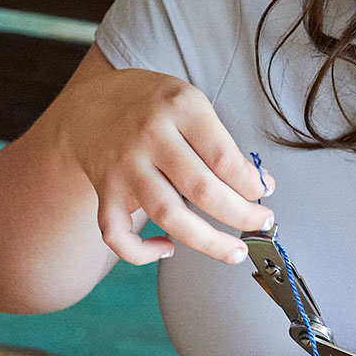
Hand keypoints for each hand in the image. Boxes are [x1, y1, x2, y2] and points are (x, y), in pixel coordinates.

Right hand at [39, 64, 273, 264]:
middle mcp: (150, 137)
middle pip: (202, 189)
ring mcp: (125, 167)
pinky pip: (118, 234)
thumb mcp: (189, 103)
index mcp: (179, 108)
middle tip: (261, 223)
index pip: (224, 157)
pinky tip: (167, 248)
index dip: (251, 184)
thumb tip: (256, 185)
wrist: (91, 106)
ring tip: (235, 252)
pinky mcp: (105, 191)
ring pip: (168, 215)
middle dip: (241, 215)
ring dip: (208, 242)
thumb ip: (219, 141)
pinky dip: (141, 253)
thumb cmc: (150, 106)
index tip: (264, 193)